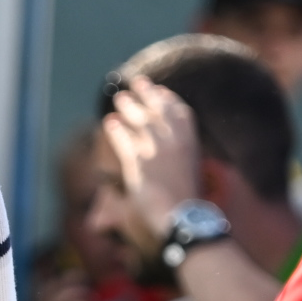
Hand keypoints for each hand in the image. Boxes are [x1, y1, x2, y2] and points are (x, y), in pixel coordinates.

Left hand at [101, 83, 206, 253]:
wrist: (182, 218)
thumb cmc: (186, 202)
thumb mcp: (189, 172)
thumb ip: (179, 156)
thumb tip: (169, 152)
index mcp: (191, 142)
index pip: (180, 111)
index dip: (168, 99)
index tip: (160, 90)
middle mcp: (176, 140)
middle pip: (158, 109)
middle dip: (147, 93)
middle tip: (136, 82)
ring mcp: (158, 149)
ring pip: (140, 120)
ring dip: (128, 106)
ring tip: (119, 98)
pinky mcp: (140, 162)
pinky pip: (124, 140)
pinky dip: (116, 130)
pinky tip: (110, 123)